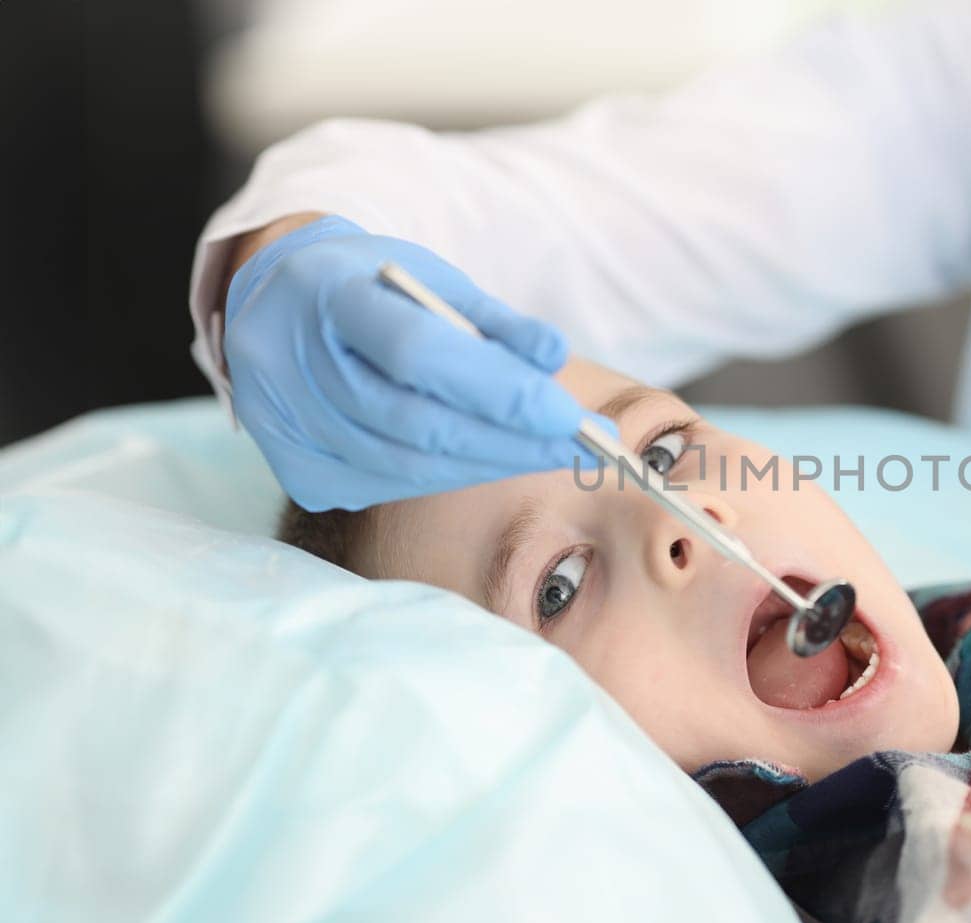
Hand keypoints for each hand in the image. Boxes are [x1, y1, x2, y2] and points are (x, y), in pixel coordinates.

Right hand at [224, 215, 614, 510]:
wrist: (278, 307)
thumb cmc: (370, 288)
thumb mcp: (430, 278)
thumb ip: (493, 320)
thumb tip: (553, 359)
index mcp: (325, 294)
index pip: (417, 353)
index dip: (497, 391)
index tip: (568, 414)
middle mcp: (289, 364)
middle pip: (417, 423)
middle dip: (511, 441)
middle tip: (582, 446)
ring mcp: (286, 427)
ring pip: (409, 465)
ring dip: (490, 463)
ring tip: (551, 453)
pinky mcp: (298, 473)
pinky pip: (392, 485)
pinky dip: (452, 474)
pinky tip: (492, 460)